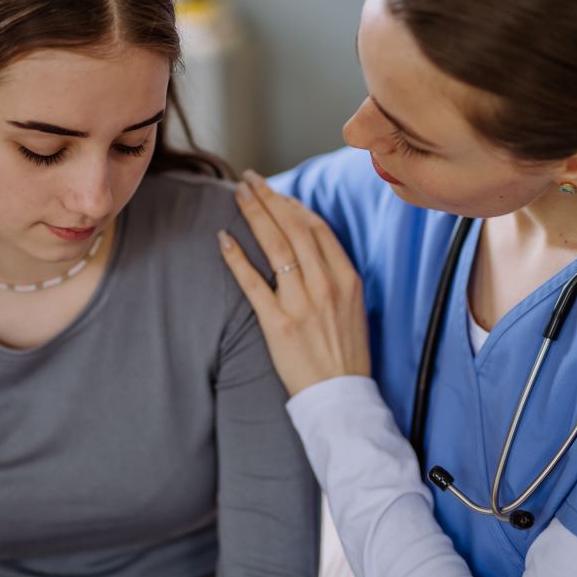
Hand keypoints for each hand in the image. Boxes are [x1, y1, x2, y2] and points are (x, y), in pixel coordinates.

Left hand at [218, 170, 370, 396]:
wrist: (341, 398)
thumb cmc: (346, 354)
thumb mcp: (353, 307)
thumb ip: (334, 275)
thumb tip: (310, 247)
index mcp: (346, 278)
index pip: (316, 228)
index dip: (293, 204)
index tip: (276, 192)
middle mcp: (325, 285)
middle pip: (292, 227)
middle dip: (268, 197)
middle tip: (249, 178)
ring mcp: (301, 303)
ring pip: (274, 245)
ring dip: (253, 213)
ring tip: (237, 194)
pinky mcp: (278, 323)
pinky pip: (252, 282)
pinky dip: (237, 257)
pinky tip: (223, 238)